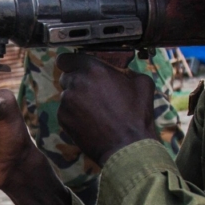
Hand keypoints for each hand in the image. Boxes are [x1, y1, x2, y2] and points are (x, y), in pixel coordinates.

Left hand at [58, 52, 157, 166]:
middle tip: (91, 92)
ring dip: (76, 99)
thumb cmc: (136, 115)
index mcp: (94, 69)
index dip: (71, 63)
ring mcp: (67, 101)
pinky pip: (65, 111)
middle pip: (66, 76)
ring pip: (66, 95)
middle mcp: (77, 82)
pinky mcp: (63, 118)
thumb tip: (123, 70)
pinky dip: (74, 115)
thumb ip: (127, 71)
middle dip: (77, 81)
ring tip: (95, 111)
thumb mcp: (142, 84)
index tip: (75, 68)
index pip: (66, 58)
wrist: (127, 147)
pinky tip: (90, 122)